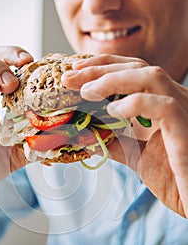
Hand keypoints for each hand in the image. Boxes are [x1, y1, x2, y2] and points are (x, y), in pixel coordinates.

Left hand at [62, 54, 187, 217]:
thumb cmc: (174, 178)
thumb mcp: (137, 157)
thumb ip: (116, 143)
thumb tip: (87, 136)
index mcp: (162, 102)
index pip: (133, 70)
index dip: (103, 66)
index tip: (75, 70)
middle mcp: (174, 99)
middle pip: (137, 67)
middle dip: (99, 69)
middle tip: (68, 76)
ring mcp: (183, 110)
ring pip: (150, 76)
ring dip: (112, 80)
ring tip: (86, 91)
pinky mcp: (186, 127)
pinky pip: (163, 106)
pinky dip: (135, 104)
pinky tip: (113, 112)